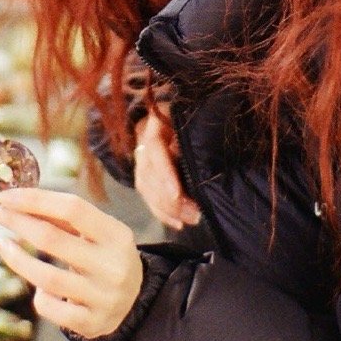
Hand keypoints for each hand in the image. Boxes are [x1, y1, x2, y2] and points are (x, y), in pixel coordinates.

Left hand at [0, 187, 143, 338]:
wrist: (135, 300)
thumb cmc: (104, 256)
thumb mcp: (97, 232)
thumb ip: (62, 217)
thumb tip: (16, 201)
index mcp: (117, 235)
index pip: (72, 208)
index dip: (35, 199)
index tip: (5, 195)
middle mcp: (112, 266)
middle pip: (52, 239)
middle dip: (17, 222)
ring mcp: (103, 297)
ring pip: (46, 277)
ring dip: (17, 259)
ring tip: (3, 244)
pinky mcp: (91, 323)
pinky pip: (50, 308)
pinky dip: (38, 295)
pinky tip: (36, 286)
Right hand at [134, 111, 200, 230]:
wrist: (184, 116)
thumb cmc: (198, 117)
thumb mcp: (195, 120)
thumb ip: (189, 134)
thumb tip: (178, 150)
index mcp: (156, 123)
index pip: (154, 149)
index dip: (164, 173)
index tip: (176, 194)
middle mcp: (144, 141)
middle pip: (149, 174)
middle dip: (169, 199)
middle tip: (193, 213)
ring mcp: (142, 160)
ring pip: (146, 188)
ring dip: (167, 209)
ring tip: (190, 219)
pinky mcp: (145, 176)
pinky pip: (149, 197)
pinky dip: (163, 213)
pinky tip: (178, 224)